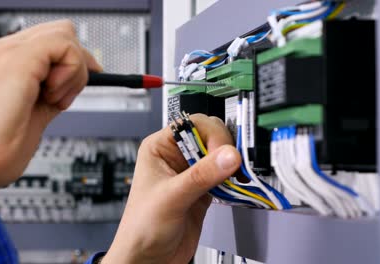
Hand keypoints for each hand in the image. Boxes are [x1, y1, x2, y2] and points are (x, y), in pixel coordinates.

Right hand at [0, 20, 100, 189]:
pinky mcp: (17, 58)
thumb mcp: (28, 119)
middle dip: (75, 63)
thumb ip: (45, 99)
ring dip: (73, 70)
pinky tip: (54, 96)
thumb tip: (63, 93)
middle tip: (68, 95)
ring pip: (63, 35)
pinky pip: (66, 45)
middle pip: (55, 33)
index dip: (69, 63)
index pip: (44, 47)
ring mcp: (5, 52)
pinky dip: (72, 72)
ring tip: (55, 100)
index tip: (76, 86)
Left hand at [102, 114, 240, 263]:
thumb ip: (200, 176)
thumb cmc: (142, 227)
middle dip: (225, 148)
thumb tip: (228, 155)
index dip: (211, 134)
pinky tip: (236, 186)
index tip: (223, 153)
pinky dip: (234, 180)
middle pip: (210, 136)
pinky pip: (225, 176)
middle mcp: (177, 156)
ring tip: (237, 176)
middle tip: (233, 164)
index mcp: (160, 148)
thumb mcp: (171, 197)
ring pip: (221, 156)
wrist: (149, 259)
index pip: (192, 125)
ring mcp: (193, 173)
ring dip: (232, 165)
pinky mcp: (205, 189)